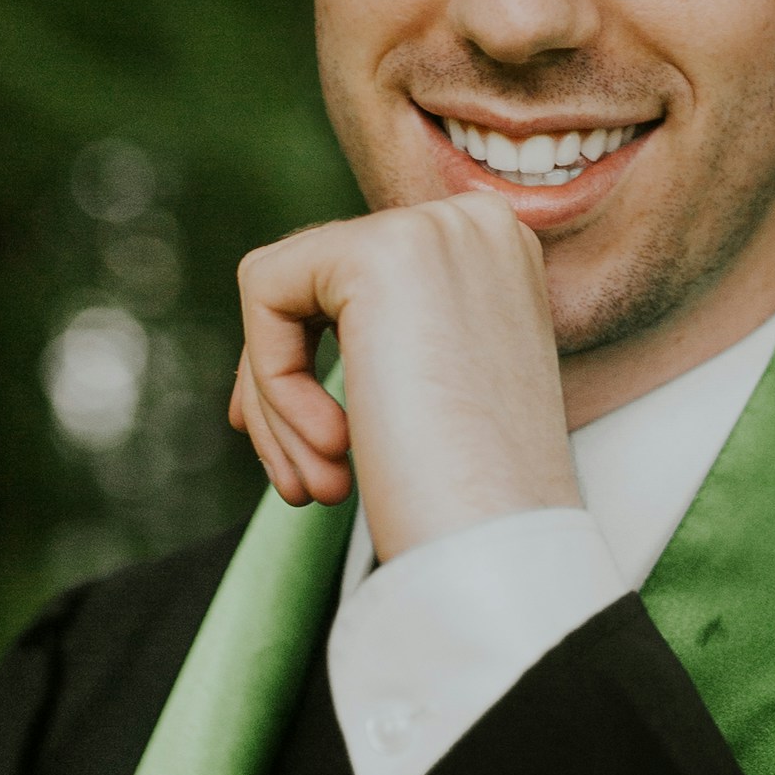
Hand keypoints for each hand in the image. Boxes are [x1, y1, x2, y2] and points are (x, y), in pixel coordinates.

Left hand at [229, 192, 578, 559]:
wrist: (508, 550)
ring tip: (320, 488)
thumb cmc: (474, 505)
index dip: (308, 363)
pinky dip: (272, 381)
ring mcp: (433, 228)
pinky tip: (332, 447)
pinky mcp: (381, 250)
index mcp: (499, 258)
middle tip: (301, 487)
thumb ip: (385, 337)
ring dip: (276, 404)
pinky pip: (266, 294)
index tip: (298, 451)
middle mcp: (476, 224)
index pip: (359, 283)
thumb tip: (285, 318)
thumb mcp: (437, 394)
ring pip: (280, 291)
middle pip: (315, 282)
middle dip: (281, 388)